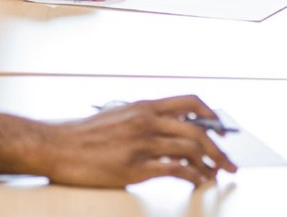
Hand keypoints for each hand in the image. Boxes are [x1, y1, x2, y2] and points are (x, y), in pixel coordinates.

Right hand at [42, 96, 237, 186]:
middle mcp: (146, 120)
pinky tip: (197, 183)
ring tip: (215, 176)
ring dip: (210, 164)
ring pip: (191, 149)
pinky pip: (175, 170)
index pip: (189, 102)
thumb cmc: (83, 135)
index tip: (221, 129)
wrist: (56, 146)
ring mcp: (142, 143)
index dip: (211, 115)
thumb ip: (142, 120)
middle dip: (220, 148)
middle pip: (198, 129)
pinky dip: (192, 177)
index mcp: (143, 106)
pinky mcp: (135, 167)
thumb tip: (165, 129)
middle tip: (229, 163)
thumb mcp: (117, 116)